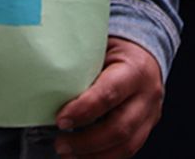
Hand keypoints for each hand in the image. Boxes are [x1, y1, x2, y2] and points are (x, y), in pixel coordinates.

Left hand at [53, 37, 164, 157]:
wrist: (145, 54)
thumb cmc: (115, 48)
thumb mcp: (100, 45)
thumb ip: (80, 60)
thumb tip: (44, 70)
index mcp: (134, 70)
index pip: (109, 94)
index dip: (84, 110)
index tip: (60, 120)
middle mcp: (147, 95)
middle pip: (120, 127)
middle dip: (87, 141)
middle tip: (60, 144)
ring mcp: (150, 115)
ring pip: (127, 144)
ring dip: (95, 154)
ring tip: (68, 154)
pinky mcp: (147, 127)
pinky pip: (129, 148)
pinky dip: (105, 156)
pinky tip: (84, 156)